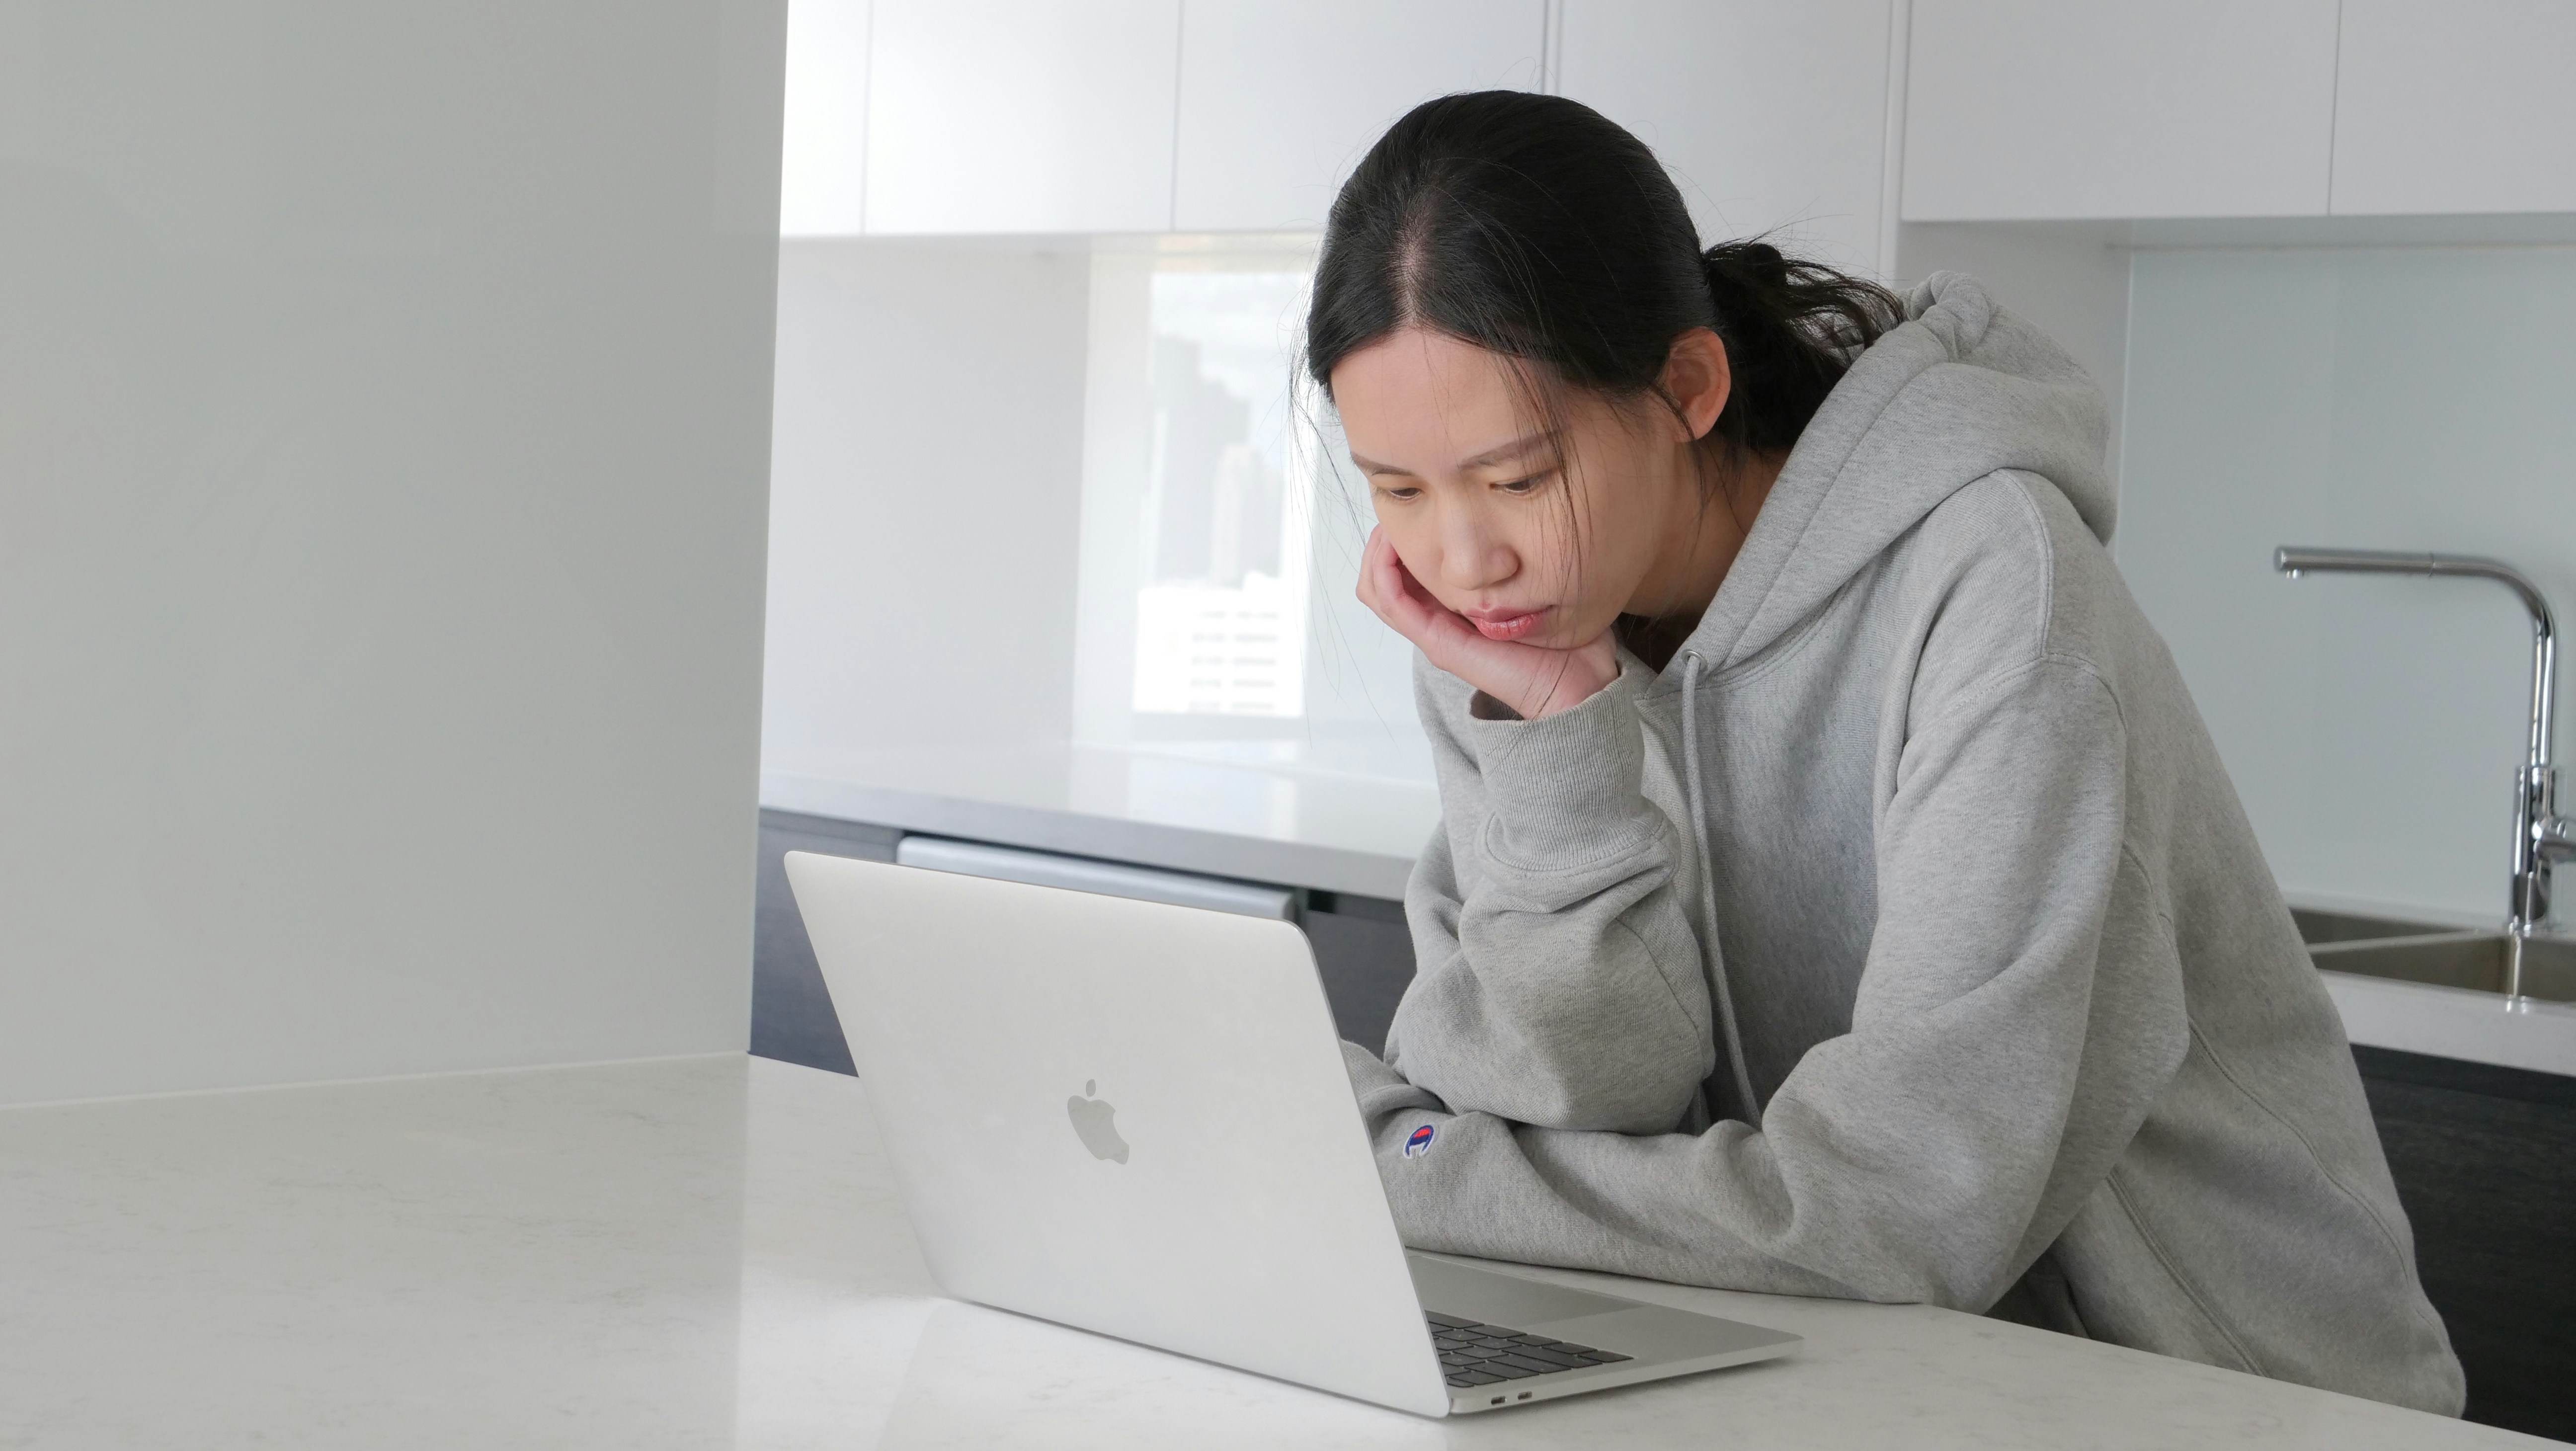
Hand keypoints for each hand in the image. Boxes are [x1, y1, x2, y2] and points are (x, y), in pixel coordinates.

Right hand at [1356, 527, 1619, 720]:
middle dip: (1382, 538)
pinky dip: (1384, 571)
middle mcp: (1437, 621)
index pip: (1404, 570)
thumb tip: (1518, 515)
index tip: (1415, 502)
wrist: (1575, 682)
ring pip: (1377, 589)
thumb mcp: (1534, 583)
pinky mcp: (1438, 642)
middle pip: (1381, 578)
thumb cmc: (1563, 636)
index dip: (1400, 534)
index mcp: (1454, 609)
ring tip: (1390, 524)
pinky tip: (1394, 544)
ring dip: (1377, 552)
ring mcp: (1433, 633)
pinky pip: (1391, 603)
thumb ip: (1518, 558)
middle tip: (1397, 509)